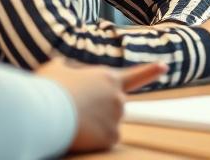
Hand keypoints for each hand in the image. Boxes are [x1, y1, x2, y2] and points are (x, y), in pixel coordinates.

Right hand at [34, 60, 165, 151]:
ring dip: (94, 126)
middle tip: (78, 111)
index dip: (150, 72)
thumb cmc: (48, 89)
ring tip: (73, 120)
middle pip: (113, 107)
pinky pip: (103, 141)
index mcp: (107, 77)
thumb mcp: (56, 69)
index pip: (135, 75)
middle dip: (100, 112)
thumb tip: (62, 67)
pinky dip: (92, 141)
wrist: (44, 112)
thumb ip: (66, 68)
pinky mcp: (111, 137)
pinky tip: (79, 134)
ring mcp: (117, 117)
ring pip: (107, 126)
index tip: (165, 67)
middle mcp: (118, 96)